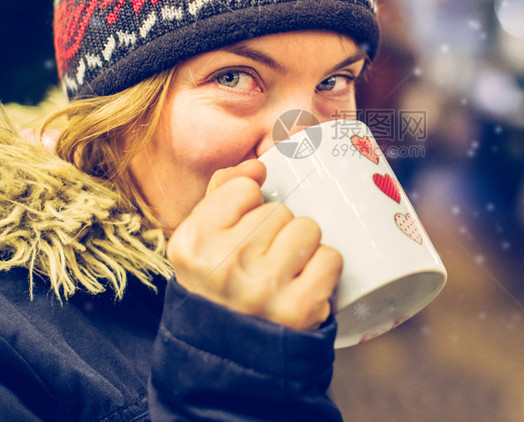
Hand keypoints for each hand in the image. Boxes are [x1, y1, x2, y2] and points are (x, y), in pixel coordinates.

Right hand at [166, 159, 342, 330]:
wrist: (230, 358)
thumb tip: (258, 166)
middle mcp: (224, 265)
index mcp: (192, 244)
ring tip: (286, 270)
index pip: (243, 190)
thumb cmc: (219, 290)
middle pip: (278, 211)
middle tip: (265, 261)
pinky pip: (330, 258)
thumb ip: (221, 194)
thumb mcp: (200, 244)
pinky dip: (324, 268)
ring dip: (304, 246)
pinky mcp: (299, 308)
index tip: (244, 232)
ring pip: (307, 228)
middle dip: (277, 231)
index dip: (250, 207)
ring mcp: (263, 288)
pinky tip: (305, 283)